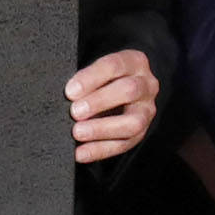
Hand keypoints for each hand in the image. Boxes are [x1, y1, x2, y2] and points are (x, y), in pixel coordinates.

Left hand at [65, 50, 158, 166]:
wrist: (123, 90)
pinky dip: (100, 150)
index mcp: (134, 62)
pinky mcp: (141, 133)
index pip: (115, 65)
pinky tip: (80, 153)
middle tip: (75, 112)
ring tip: (78, 133)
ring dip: (102, 128)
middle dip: (100, 102)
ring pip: (133, 122)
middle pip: (129, 91)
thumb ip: (85, 79)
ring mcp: (147, 111)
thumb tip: (68, 95)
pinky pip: (124, 144)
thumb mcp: (98, 70)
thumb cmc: (104, 78)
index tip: (70, 91)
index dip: (92, 78)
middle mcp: (146, 85)